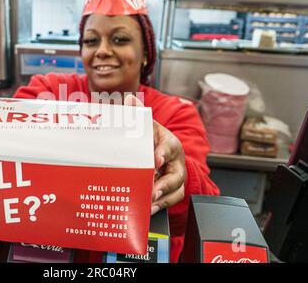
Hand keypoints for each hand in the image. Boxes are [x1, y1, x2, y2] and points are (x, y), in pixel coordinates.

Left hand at [124, 95, 185, 214]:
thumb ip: (138, 113)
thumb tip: (130, 99)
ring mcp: (177, 177)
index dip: (163, 154)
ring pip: (176, 190)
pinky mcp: (174, 190)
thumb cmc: (155, 139)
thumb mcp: (148, 126)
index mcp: (171, 143)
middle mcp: (177, 162)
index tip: (156, 160)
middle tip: (152, 189)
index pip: (169, 148)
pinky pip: (172, 199)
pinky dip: (162, 205)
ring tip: (150, 203)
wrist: (165, 152)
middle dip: (164, 184)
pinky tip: (150, 208)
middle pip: (176, 174)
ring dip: (163, 198)